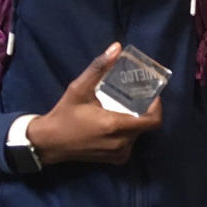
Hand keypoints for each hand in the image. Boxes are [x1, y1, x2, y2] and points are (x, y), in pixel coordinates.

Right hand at [27, 42, 161, 165]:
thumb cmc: (65, 114)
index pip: (152, 121)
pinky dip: (128, 132)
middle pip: (146, 125)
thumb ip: (99, 67)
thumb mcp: (79, 88)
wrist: (49, 143)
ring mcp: (119, 154)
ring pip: (139, 134)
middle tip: (136, 97)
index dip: (157, 107)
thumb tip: (116, 47)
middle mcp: (121, 143)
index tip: (152, 95)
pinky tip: (116, 121)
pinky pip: (130, 143)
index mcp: (115, 126)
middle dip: (144, 110)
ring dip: (135, 121)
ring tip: (124, 108)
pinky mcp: (115, 159)